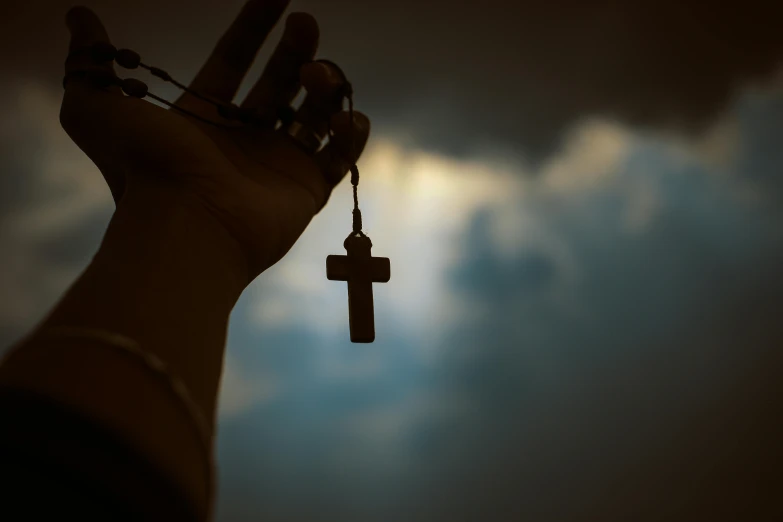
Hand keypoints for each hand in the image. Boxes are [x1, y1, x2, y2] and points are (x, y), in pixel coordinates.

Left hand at [60, 0, 370, 278]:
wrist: (187, 223)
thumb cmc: (144, 169)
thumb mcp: (95, 108)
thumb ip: (89, 60)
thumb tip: (78, 17)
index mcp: (204, 117)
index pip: (235, 59)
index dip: (254, 25)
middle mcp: (243, 138)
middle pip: (280, 81)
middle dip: (296, 50)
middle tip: (306, 24)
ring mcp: (278, 165)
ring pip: (314, 114)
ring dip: (324, 87)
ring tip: (319, 77)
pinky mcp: (307, 191)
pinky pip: (339, 158)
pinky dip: (350, 135)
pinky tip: (347, 117)